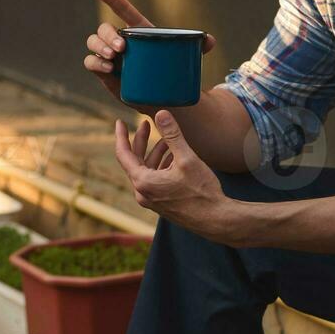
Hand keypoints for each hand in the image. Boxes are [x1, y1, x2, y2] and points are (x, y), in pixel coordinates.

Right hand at [84, 0, 216, 105]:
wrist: (161, 97)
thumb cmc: (171, 72)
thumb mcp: (185, 58)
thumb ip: (198, 47)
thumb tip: (209, 40)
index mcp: (137, 31)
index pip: (121, 10)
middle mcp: (119, 40)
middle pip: (104, 28)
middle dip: (107, 35)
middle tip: (122, 48)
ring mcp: (109, 56)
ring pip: (93, 42)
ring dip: (99, 46)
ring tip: (113, 58)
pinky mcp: (103, 72)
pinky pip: (90, 62)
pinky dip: (95, 63)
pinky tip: (107, 68)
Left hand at [114, 109, 240, 242]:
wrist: (215, 220)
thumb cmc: (201, 191)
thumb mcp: (186, 159)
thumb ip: (172, 135)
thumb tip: (161, 114)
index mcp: (143, 182)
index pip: (123, 154)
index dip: (121, 136)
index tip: (119, 122)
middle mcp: (142, 193)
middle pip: (134, 161)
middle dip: (140, 140)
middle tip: (145, 123)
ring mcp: (151, 200)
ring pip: (146, 170)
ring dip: (155, 153)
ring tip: (168, 140)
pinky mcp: (160, 204)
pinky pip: (154, 180)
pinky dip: (160, 166)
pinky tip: (174, 157)